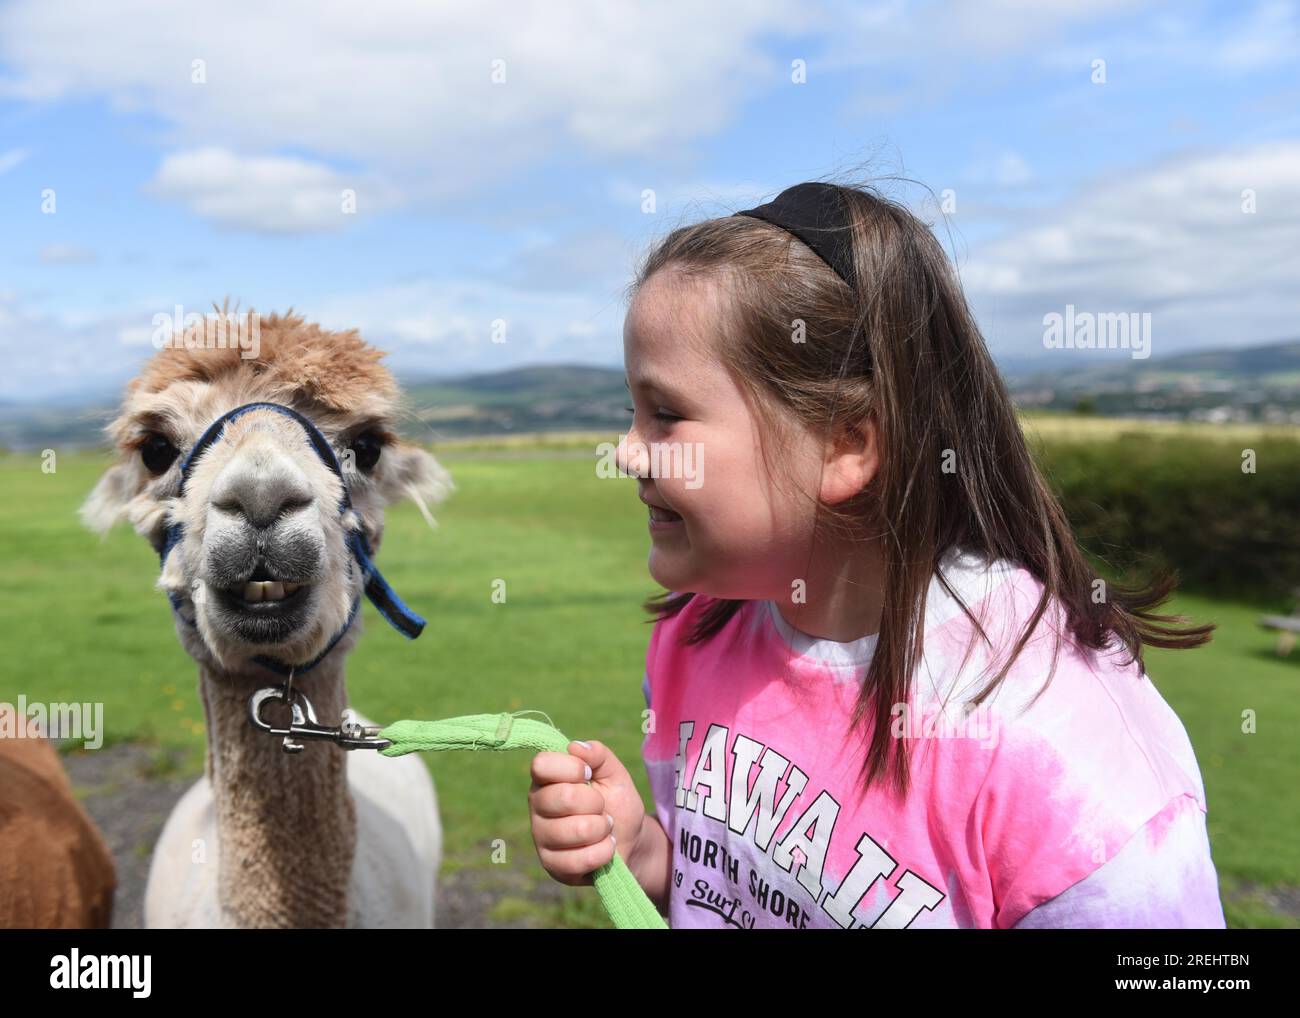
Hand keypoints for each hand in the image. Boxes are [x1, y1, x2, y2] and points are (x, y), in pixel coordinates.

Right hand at [529, 739, 646, 886]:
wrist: (630, 841)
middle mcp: (537, 805)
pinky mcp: (552, 865)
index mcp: (546, 778)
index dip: (571, 768)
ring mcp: (541, 837)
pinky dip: (604, 852)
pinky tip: (604, 847)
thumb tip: (575, 747)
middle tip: (601, 807)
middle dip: (596, 802)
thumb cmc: (617, 803)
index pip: (541, 764)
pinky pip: (581, 859)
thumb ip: (599, 755)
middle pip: (564, 797)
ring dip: (602, 828)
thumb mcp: (615, 774)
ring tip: (604, 827)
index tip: (589, 774)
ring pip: (577, 830)